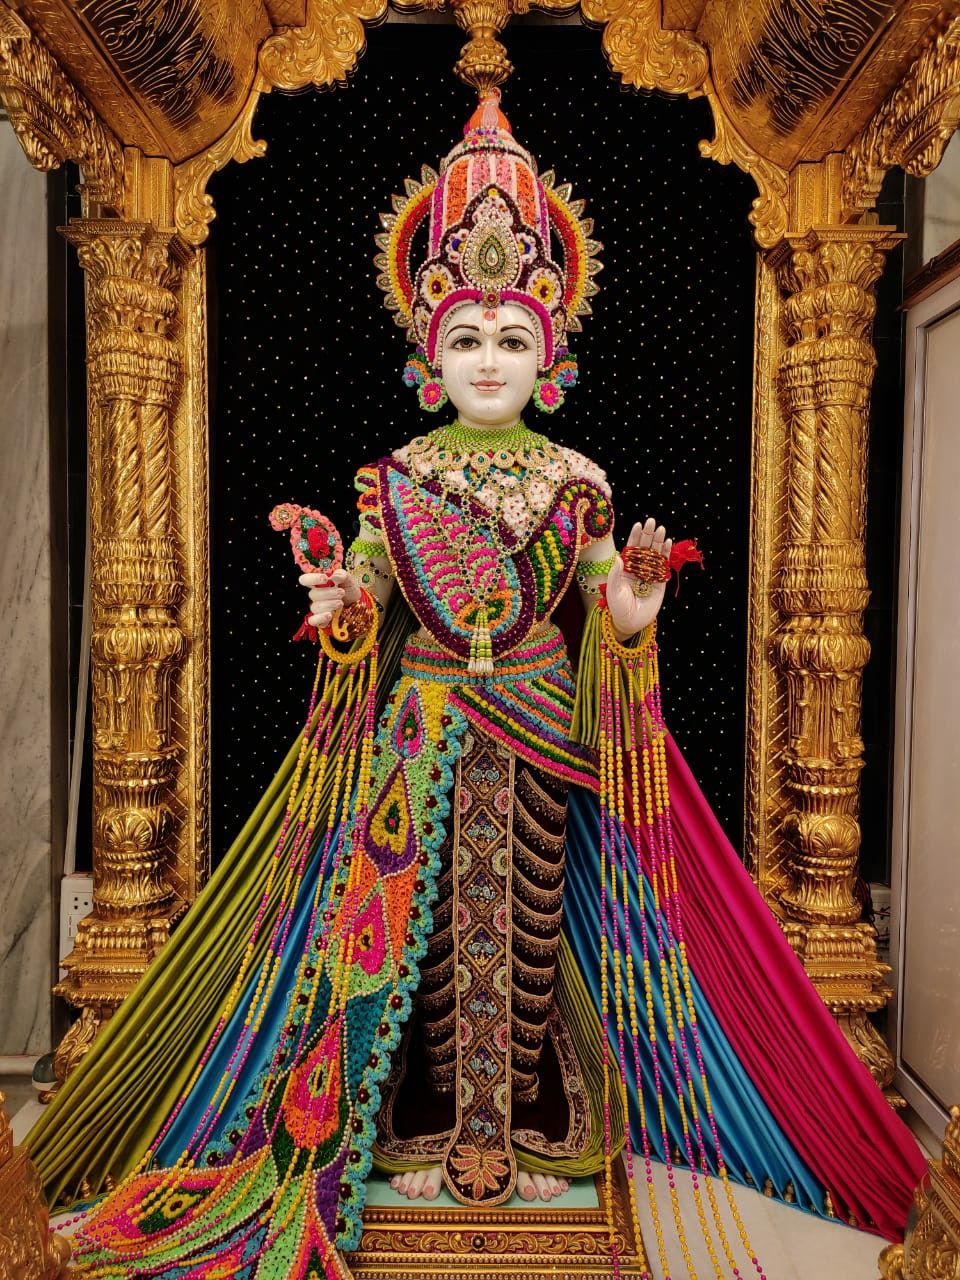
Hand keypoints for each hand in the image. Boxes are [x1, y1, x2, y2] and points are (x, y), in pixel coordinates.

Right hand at [299, 568, 359, 627]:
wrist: (356, 604)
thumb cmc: (348, 589)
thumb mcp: (348, 580)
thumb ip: (342, 575)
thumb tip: (335, 575)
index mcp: (318, 583)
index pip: (305, 580)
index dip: (312, 579)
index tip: (325, 579)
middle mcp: (315, 595)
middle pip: (313, 594)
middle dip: (329, 593)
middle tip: (342, 592)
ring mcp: (316, 608)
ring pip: (315, 607)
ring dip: (329, 604)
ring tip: (341, 603)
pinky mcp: (320, 620)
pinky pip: (313, 620)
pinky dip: (320, 618)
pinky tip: (329, 615)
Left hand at [604, 518, 672, 636]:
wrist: (630, 623)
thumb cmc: (618, 607)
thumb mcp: (613, 590)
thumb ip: (616, 574)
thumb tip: (619, 557)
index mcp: (625, 567)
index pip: (630, 548)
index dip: (635, 536)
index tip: (638, 525)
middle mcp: (638, 568)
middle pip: (644, 547)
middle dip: (648, 534)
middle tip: (652, 521)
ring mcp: (649, 574)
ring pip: (655, 554)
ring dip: (658, 541)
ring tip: (661, 529)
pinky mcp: (660, 582)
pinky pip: (663, 566)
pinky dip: (666, 554)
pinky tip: (668, 542)